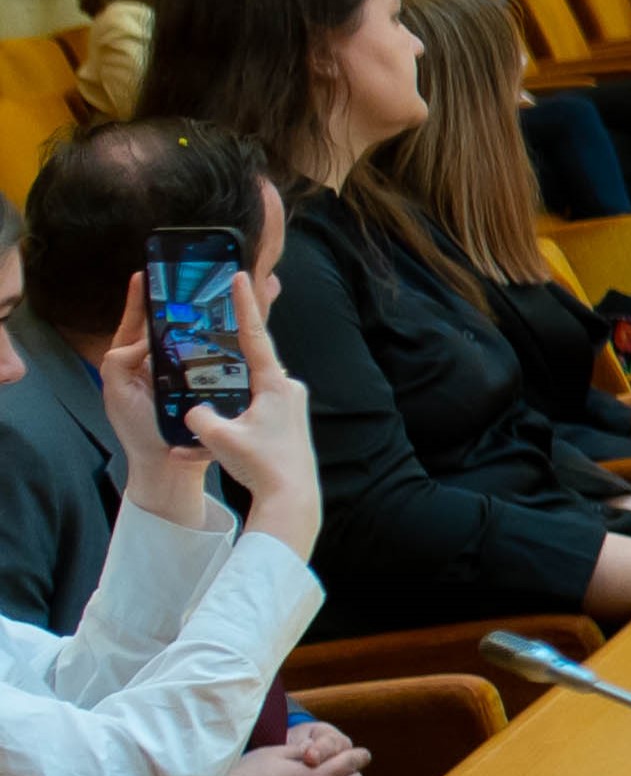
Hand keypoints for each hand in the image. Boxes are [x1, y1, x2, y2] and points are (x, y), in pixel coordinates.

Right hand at [118, 276, 319, 554]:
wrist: (293, 499)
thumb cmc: (262, 465)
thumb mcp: (219, 437)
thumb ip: (198, 416)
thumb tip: (193, 412)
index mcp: (275, 384)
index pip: (255, 336)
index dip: (244, 306)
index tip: (240, 276)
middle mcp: (287, 389)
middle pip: (247, 364)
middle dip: (222, 358)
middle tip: (203, 342)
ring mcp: (289, 407)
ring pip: (245, 393)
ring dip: (221, 403)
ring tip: (198, 419)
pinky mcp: (286, 425)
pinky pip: (252, 414)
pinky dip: (229, 424)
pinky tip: (203, 446)